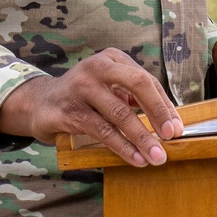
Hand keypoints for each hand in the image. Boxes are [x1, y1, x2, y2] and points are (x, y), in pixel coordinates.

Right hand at [0, 49, 182, 166]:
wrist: (39, 104)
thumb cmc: (83, 97)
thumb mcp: (108, 88)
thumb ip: (132, 97)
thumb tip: (167, 119)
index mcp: (112, 58)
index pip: (146, 80)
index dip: (164, 105)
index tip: (177, 128)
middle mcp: (98, 67)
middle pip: (138, 84)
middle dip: (158, 111)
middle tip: (171, 136)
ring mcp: (81, 87)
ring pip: (119, 113)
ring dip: (141, 137)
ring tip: (156, 156)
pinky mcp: (68, 110)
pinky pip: (101, 130)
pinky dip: (121, 146)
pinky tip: (134, 158)